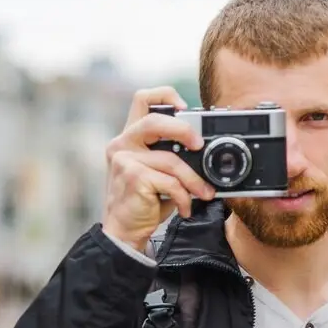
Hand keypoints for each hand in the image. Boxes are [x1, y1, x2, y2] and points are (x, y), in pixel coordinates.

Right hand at [102, 87, 217, 252]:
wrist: (124, 231)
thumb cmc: (143, 202)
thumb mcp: (156, 172)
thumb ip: (171, 154)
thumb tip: (205, 148)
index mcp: (129, 137)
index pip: (143, 99)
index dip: (166, 96)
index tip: (185, 109)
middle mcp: (122, 144)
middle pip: (155, 119)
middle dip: (184, 129)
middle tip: (199, 144)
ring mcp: (124, 160)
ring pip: (171, 160)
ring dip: (194, 180)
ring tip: (203, 193)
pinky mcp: (133, 177)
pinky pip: (170, 182)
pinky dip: (184, 197)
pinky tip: (184, 208)